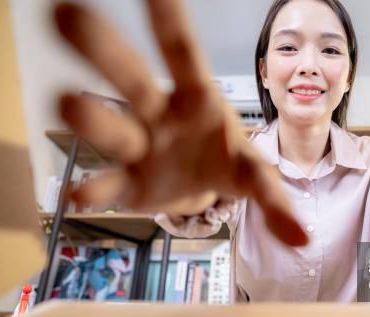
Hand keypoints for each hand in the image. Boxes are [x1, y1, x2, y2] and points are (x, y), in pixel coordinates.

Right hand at [54, 1, 306, 245]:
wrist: (202, 190)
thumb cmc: (227, 162)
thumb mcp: (255, 175)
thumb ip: (276, 201)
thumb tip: (302, 240)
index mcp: (197, 98)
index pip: (182, 53)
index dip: (169, 22)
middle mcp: (160, 114)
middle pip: (133, 79)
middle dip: (104, 50)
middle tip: (66, 13)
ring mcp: (140, 147)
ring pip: (115, 128)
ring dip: (94, 118)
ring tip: (69, 103)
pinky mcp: (128, 184)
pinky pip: (109, 183)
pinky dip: (96, 189)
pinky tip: (77, 193)